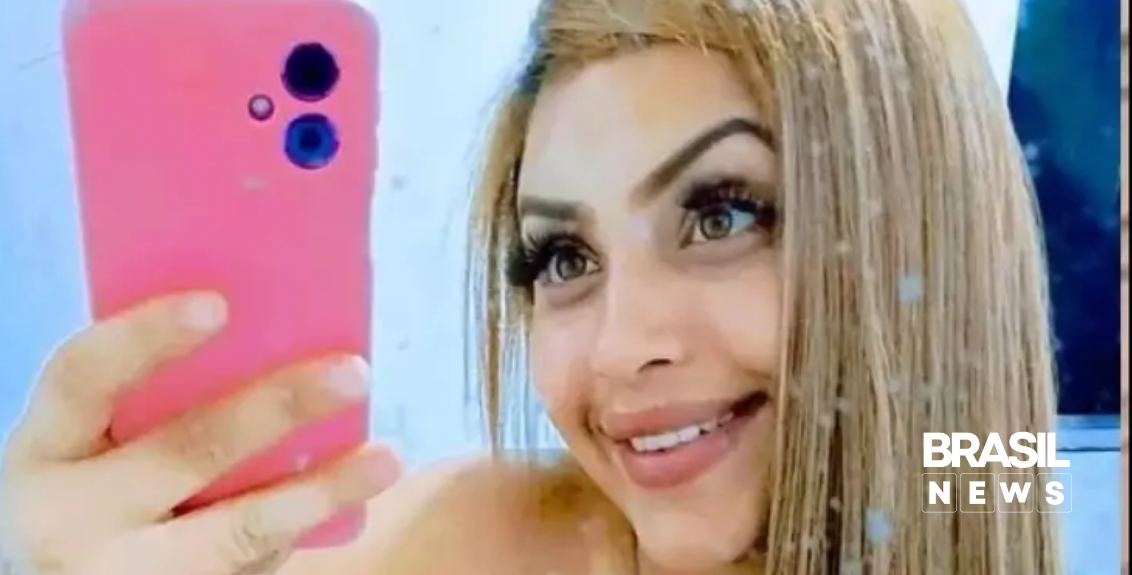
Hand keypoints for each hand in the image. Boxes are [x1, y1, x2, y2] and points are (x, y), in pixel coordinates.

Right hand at [0, 292, 400, 574]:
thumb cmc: (88, 492)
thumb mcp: (87, 448)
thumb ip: (144, 402)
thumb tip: (263, 326)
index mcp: (45, 449)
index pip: (81, 378)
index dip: (144, 337)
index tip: (217, 304)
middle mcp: (71, 516)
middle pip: (184, 452)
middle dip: (275, 409)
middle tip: (353, 372)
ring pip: (236, 531)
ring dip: (320, 490)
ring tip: (385, 458)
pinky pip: (250, 566)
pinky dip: (299, 531)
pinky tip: (346, 500)